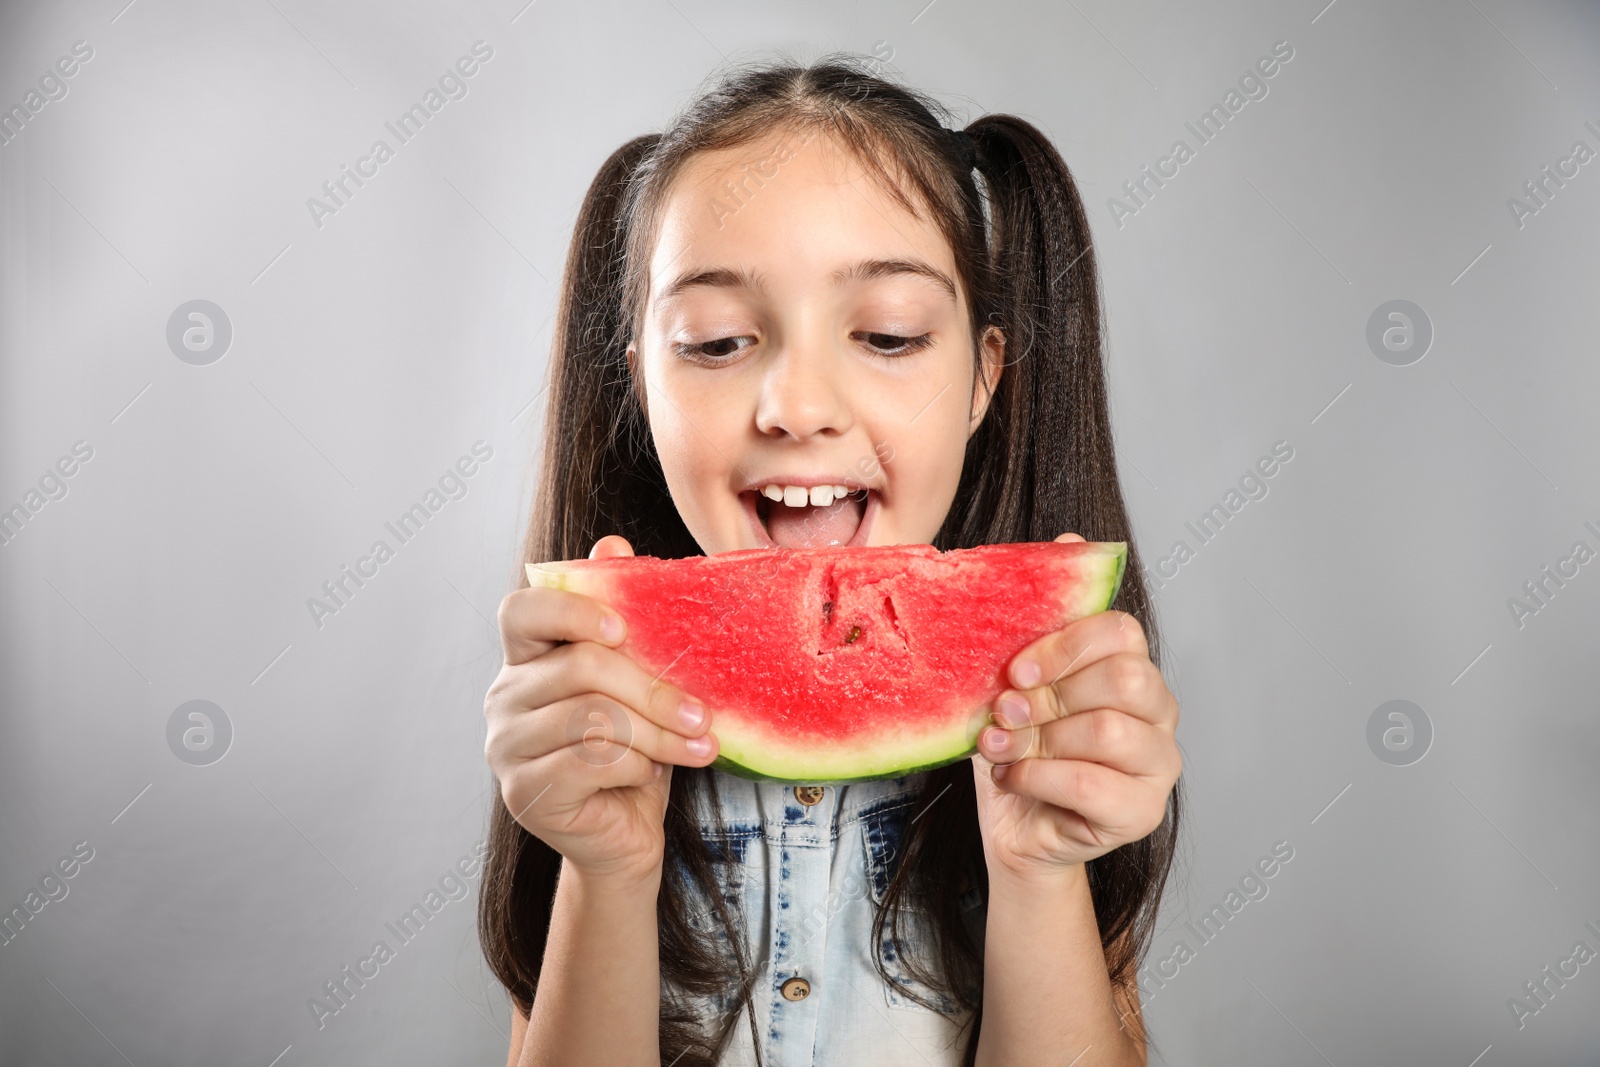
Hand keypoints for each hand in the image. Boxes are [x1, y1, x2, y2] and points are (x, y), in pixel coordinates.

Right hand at [483, 534, 720, 882]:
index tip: (627, 630)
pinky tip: (651, 774)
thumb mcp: (637, 684)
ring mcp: (506, 748)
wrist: (625, 838)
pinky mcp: (524, 792)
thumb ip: (623, 620)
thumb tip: (613, 541)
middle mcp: (503, 699)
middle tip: (703, 714)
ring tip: (694, 747)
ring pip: (593, 716)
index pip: (521, 610)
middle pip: (581, 666)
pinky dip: (636, 765)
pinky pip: (592, 761)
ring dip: (657, 733)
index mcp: (525, 661)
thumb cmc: (633, 754)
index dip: (573, 611)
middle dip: (654, 690)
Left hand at [971, 533, 1181, 880]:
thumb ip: (1041, 615)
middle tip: (1005, 711)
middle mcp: (1158, 711)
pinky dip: (1040, 775)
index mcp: (1130, 667)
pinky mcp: (1144, 811)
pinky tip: (1015, 776)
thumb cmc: (1018, 746)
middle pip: (1123, 677)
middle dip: (1050, 694)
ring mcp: (1159, 763)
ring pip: (1108, 730)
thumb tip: (1070, 540)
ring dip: (1039, 737)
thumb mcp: (1015, 678)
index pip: (1121, 631)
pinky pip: (1093, 783)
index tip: (1016, 668)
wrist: (1011, 826)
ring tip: (1001, 746)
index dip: (1065, 644)